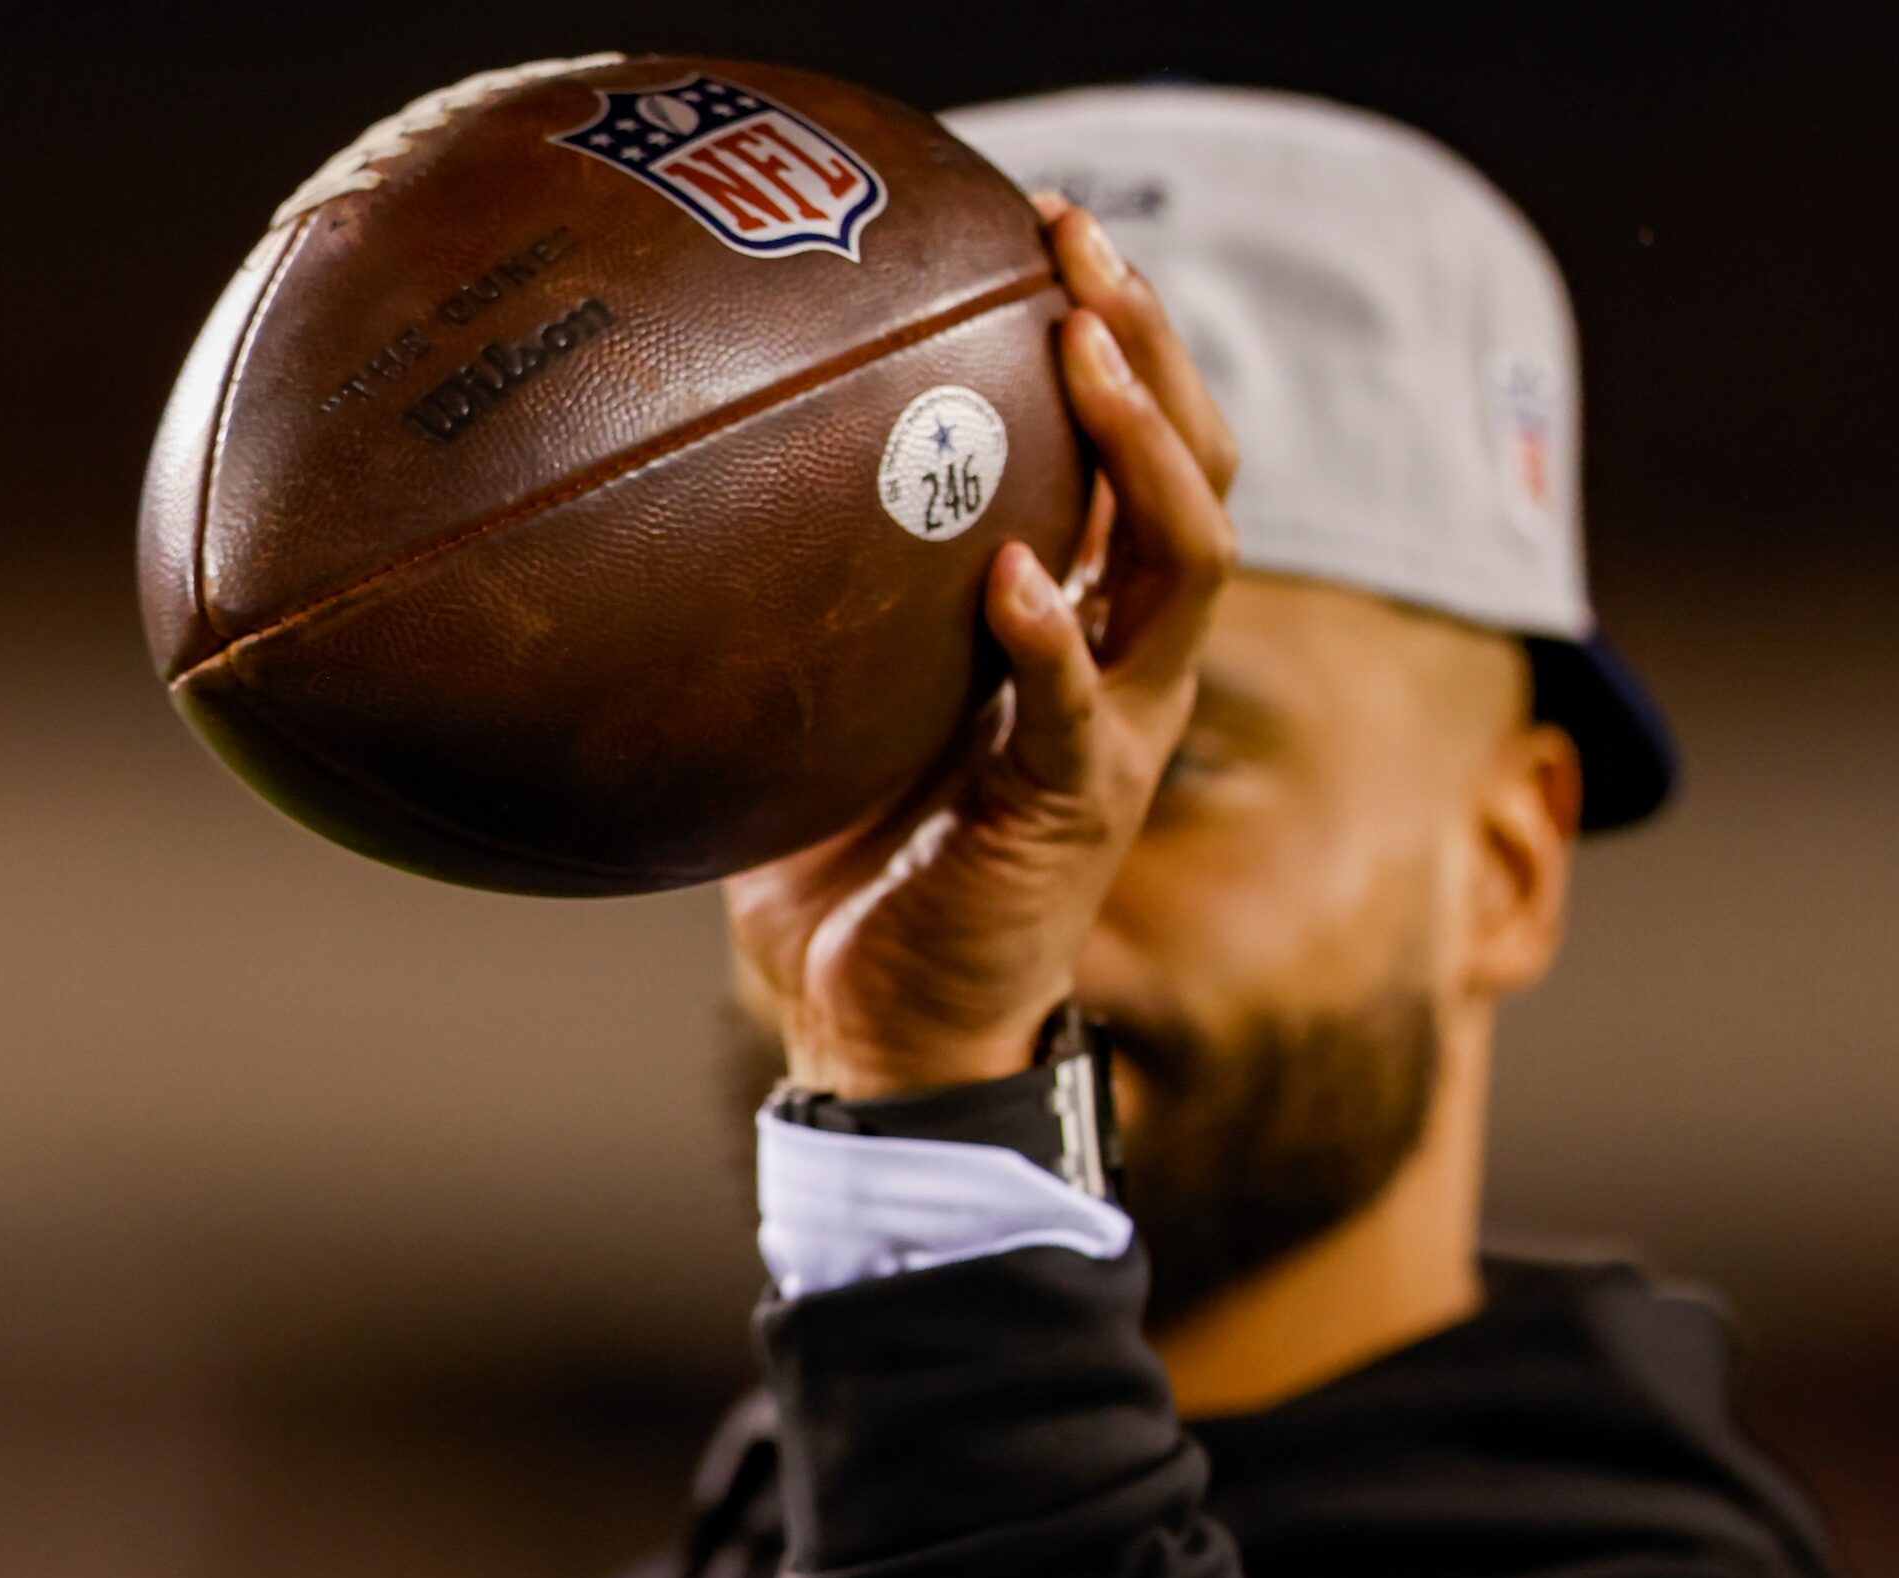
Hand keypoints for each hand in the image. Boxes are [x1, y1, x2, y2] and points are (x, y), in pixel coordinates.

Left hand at [723, 202, 1239, 1099]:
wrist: (884, 1025)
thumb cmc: (854, 864)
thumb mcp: (840, 708)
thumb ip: (827, 607)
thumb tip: (701, 483)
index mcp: (1084, 629)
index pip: (1145, 463)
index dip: (1124, 344)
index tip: (1047, 231)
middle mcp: (1126, 665)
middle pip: (1196, 479)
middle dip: (1153, 353)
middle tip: (1078, 247)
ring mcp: (1114, 734)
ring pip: (1184, 567)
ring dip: (1145, 454)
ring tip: (1085, 356)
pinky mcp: (1075, 808)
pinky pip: (1078, 709)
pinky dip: (1051, 638)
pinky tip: (1011, 575)